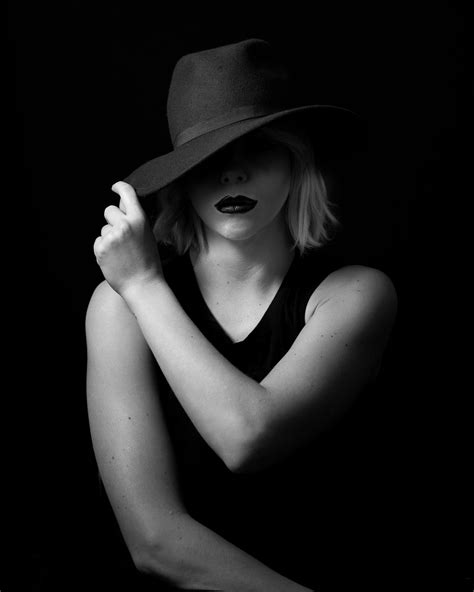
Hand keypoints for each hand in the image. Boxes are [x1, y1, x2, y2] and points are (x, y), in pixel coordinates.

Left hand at [94, 181, 162, 295]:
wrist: (143, 284)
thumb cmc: (147, 262)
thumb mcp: (147, 235)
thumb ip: (135, 220)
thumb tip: (121, 206)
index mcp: (139, 219)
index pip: (127, 193)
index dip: (119, 187)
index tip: (115, 187)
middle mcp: (125, 224)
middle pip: (109, 210)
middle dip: (112, 221)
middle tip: (122, 237)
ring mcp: (112, 236)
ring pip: (103, 229)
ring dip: (109, 238)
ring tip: (122, 253)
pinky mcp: (101, 248)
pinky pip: (98, 242)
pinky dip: (103, 250)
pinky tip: (115, 259)